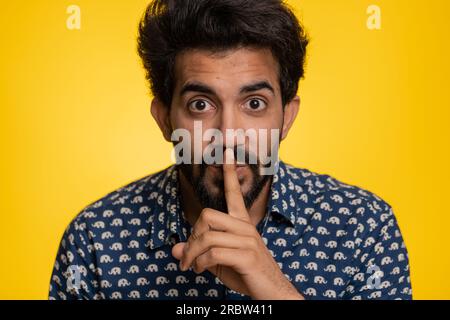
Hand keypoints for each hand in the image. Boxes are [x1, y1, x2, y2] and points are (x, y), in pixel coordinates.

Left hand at [172, 148, 303, 299]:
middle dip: (191, 237)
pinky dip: (200, 264)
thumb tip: (174, 250)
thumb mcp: (218, 262)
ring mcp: (248, 241)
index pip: (234, 194)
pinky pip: (213, 253)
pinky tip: (200, 271)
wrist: (272, 293)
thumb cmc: (246, 274)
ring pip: (207, 236)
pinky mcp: (247, 256)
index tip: (225, 152)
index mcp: (242, 224)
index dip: (229, 173)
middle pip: (207, 216)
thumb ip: (198, 253)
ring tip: (190, 267)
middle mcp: (245, 228)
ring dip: (192, 255)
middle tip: (188, 255)